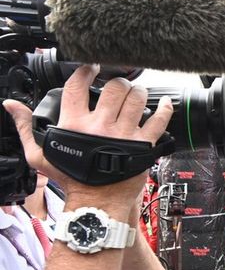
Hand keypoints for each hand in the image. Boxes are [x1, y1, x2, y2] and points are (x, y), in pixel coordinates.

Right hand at [3, 64, 171, 215]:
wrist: (96, 202)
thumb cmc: (70, 179)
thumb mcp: (39, 154)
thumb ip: (26, 126)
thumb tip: (11, 105)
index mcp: (74, 124)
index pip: (78, 85)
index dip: (85, 70)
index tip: (91, 67)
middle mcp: (100, 126)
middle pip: (114, 88)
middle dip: (117, 82)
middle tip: (117, 87)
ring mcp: (124, 134)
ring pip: (137, 99)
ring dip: (137, 92)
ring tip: (134, 94)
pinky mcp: (143, 145)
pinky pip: (159, 121)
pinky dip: (164, 109)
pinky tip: (163, 103)